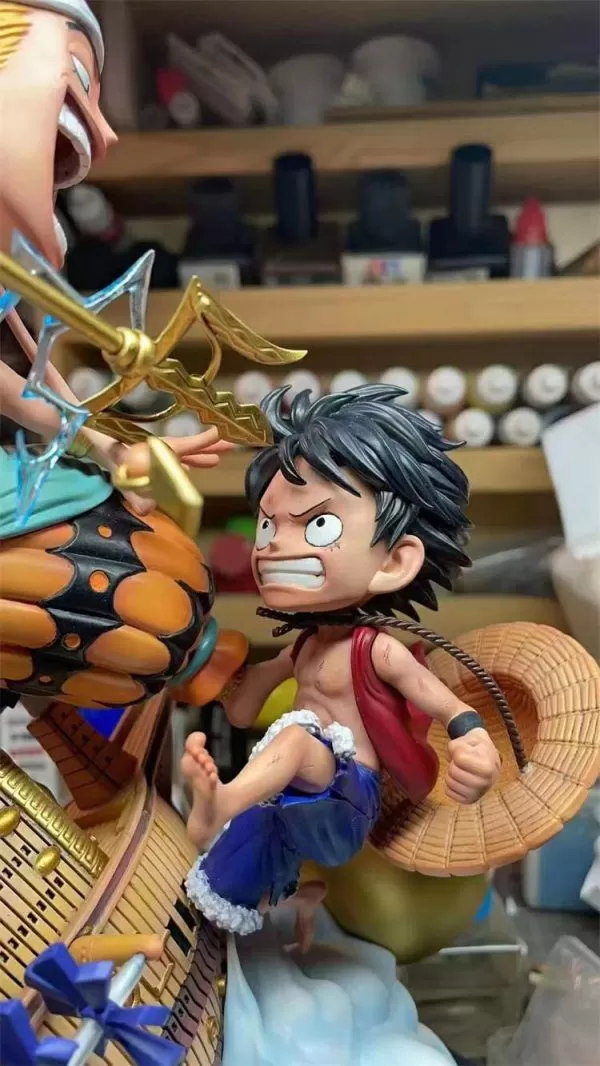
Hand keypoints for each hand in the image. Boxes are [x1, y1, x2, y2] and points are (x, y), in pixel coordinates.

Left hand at [111, 426, 233, 513]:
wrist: (94, 444)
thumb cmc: (107, 454)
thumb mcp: (120, 474)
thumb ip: (133, 493)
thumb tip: (148, 510)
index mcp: (158, 450)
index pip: (185, 446)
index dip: (203, 442)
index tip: (221, 434)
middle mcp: (161, 451)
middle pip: (189, 449)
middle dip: (209, 448)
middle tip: (232, 446)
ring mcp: (155, 455)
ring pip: (182, 456)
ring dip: (198, 457)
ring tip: (216, 460)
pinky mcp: (148, 461)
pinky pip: (169, 463)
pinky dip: (181, 465)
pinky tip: (187, 471)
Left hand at [446, 728, 499, 804]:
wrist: (490, 760)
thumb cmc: (478, 748)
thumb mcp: (471, 739)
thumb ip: (456, 745)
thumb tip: (451, 757)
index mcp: (487, 768)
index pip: (458, 758)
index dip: (458, 752)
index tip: (467, 752)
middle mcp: (484, 784)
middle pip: (453, 771)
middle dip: (454, 763)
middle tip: (464, 762)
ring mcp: (477, 794)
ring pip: (449, 783)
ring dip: (452, 774)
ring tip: (463, 770)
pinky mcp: (469, 801)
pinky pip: (448, 792)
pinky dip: (451, 784)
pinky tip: (461, 779)